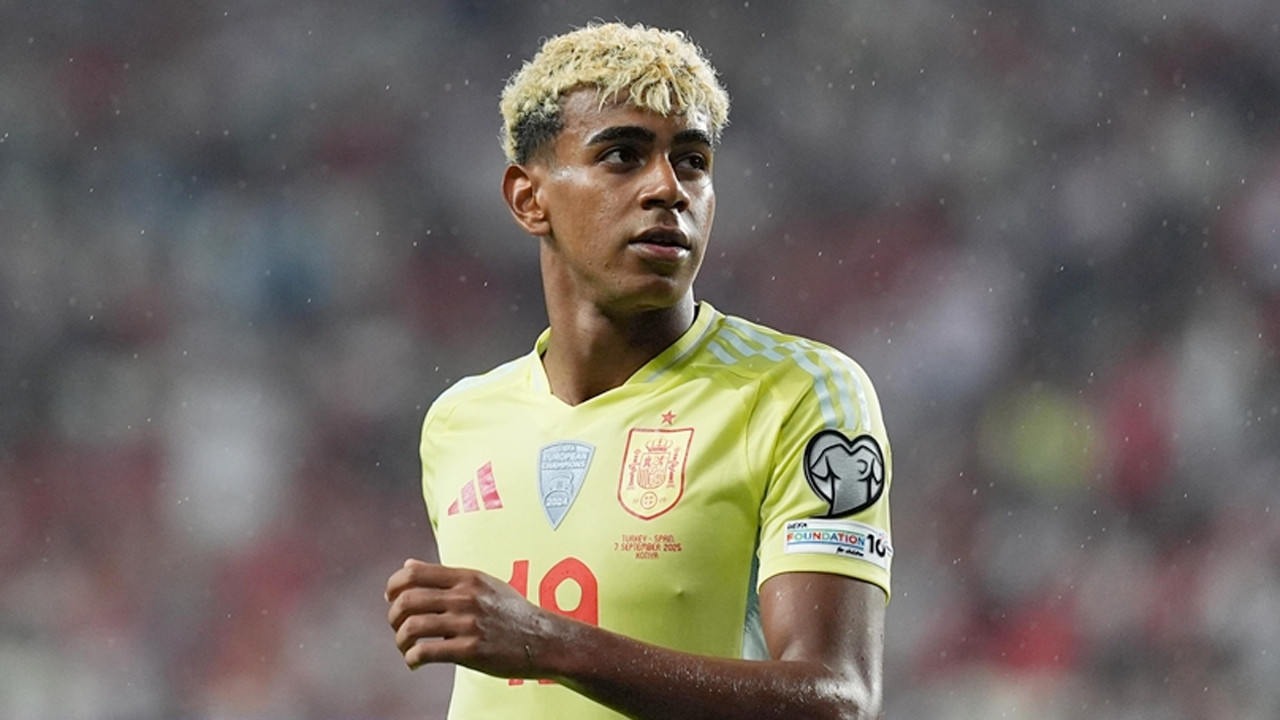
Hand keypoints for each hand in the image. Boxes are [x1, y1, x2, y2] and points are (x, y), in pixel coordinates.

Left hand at [386, 559, 557, 677]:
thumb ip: (445, 575)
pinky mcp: (471, 650)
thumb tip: (408, 565)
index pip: (414, 573)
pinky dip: (412, 659)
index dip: (394, 585)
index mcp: (467, 577)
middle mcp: (465, 597)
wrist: (544, 639)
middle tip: (398, 627)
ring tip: (406, 648)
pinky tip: (415, 663)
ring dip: (400, 641)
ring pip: (412, 627)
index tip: (391, 599)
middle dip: (393, 617)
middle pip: (407, 600)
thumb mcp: (482, 583)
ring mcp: (468, 623)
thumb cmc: (511, 611)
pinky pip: (426, 652)